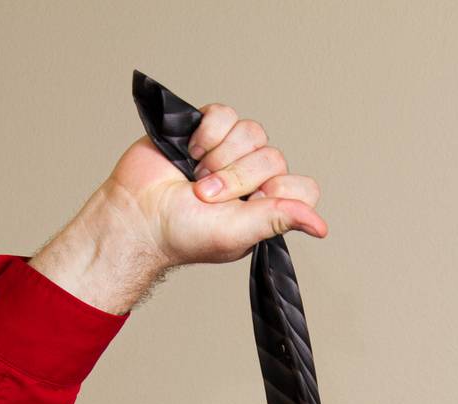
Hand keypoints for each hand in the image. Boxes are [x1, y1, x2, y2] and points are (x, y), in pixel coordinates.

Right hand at [104, 102, 327, 268]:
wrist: (137, 213)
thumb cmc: (182, 233)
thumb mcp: (236, 233)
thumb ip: (278, 220)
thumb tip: (321, 227)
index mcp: (267, 207)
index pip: (303, 188)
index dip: (278, 191)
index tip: (248, 204)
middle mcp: (254, 179)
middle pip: (273, 158)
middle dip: (236, 178)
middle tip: (206, 196)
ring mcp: (231, 152)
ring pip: (252, 132)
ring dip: (220, 156)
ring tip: (196, 176)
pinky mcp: (208, 129)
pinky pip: (225, 115)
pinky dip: (207, 133)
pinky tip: (190, 152)